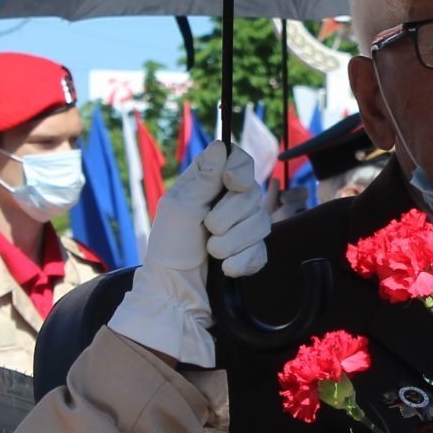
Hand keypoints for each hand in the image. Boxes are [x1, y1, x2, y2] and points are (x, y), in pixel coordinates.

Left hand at [144, 141, 270, 278]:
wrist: (175, 287)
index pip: (240, 160)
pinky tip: (225, 268)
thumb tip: (220, 145)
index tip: (230, 182)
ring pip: (262, 223)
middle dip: (229, 215)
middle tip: (208, 228)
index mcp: (210, 182)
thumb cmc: (170, 244)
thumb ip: (203, 179)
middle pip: (252, 192)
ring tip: (212, 252)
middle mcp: (231, 200)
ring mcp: (244, 226)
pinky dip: (242, 261)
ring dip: (234, 241)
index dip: (240, 169)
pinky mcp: (252, 251)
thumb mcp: (179, 207)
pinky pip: (262, 251)